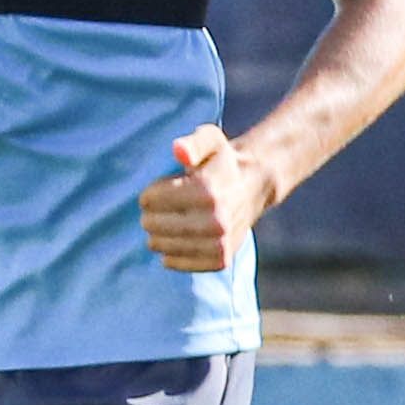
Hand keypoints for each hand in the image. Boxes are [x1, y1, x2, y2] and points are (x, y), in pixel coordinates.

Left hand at [138, 124, 267, 273]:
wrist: (254, 187)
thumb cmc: (223, 162)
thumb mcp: (211, 141)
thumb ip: (193, 143)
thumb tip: (179, 150)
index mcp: (208, 191)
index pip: (150, 200)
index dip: (150, 193)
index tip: (163, 189)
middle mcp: (216, 221)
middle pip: (152, 224)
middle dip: (151, 214)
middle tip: (166, 207)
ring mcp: (219, 243)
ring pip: (160, 245)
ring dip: (158, 234)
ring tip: (171, 222)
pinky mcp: (220, 260)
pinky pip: (176, 263)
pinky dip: (170, 254)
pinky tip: (175, 241)